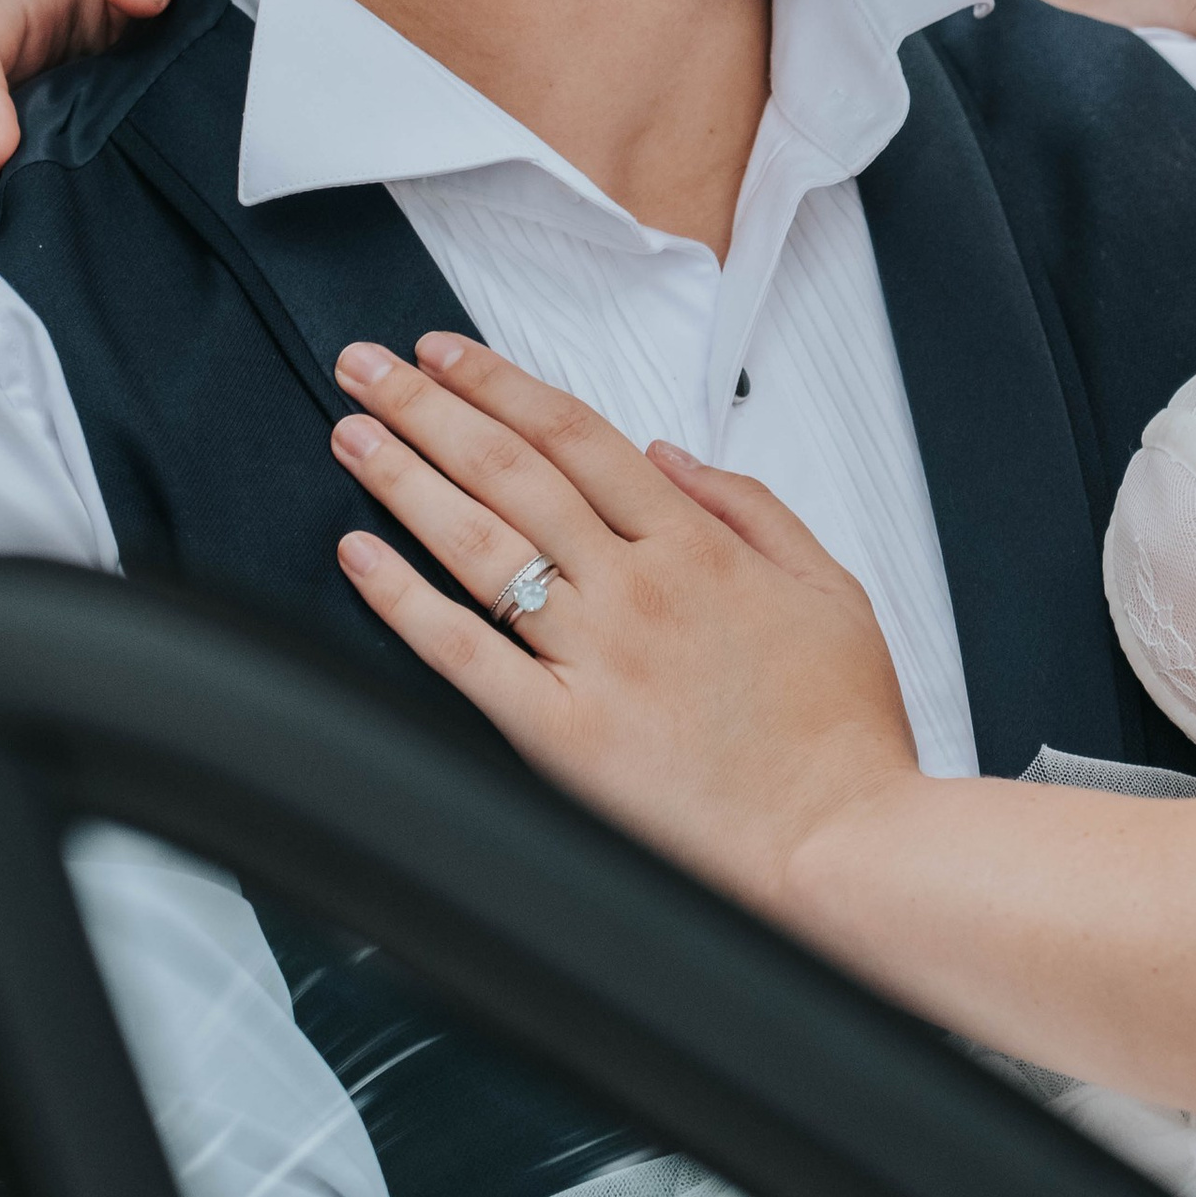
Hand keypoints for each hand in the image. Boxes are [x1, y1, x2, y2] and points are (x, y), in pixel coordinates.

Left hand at [327, 331, 921, 903]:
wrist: (843, 842)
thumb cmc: (844, 732)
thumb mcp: (830, 588)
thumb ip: (749, 509)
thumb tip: (670, 454)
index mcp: (698, 548)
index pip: (577, 438)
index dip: (501, 385)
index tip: (448, 354)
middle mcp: (636, 589)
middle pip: (511, 471)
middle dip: (429, 406)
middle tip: (368, 368)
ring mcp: (594, 658)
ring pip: (479, 544)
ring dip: (405, 478)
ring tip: (352, 435)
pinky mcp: (560, 735)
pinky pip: (463, 655)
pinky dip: (404, 600)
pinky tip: (359, 556)